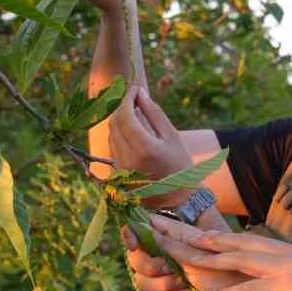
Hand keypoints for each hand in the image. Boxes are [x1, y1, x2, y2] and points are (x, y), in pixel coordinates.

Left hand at [109, 87, 195, 204]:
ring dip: (120, 120)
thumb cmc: (179, 166)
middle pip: (115, 122)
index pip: (125, 115)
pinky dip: (120, 133)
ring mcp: (120, 167)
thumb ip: (154, 113)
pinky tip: (133, 131)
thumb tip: (139, 93)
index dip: (128, 99)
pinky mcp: (116, 172)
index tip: (135, 89)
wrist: (175, 200)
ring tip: (136, 113)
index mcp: (144, 148)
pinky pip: (113, 145)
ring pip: (111, 133)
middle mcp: (127, 158)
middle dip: (123, 107)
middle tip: (135, 99)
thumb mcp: (172, 137)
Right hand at [123, 219, 243, 290]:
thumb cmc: (229, 269)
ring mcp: (166, 280)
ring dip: (163, 284)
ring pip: (141, 282)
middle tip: (167, 268)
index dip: (131, 233)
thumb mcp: (200, 251)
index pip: (141, 231)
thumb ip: (171, 241)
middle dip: (148, 265)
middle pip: (134, 259)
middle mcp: (165, 258)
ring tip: (185, 284)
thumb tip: (143, 227)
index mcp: (172, 239)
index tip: (133, 240)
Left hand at [170, 228, 291, 290]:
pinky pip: (254, 289)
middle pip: (239, 242)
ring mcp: (288, 268)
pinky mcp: (290, 287)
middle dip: (209, 239)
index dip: (226, 238)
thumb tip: (288, 281)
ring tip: (187, 257)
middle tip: (183, 235)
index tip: (202, 235)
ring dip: (212, 259)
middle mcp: (287, 254)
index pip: (252, 240)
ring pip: (241, 260)